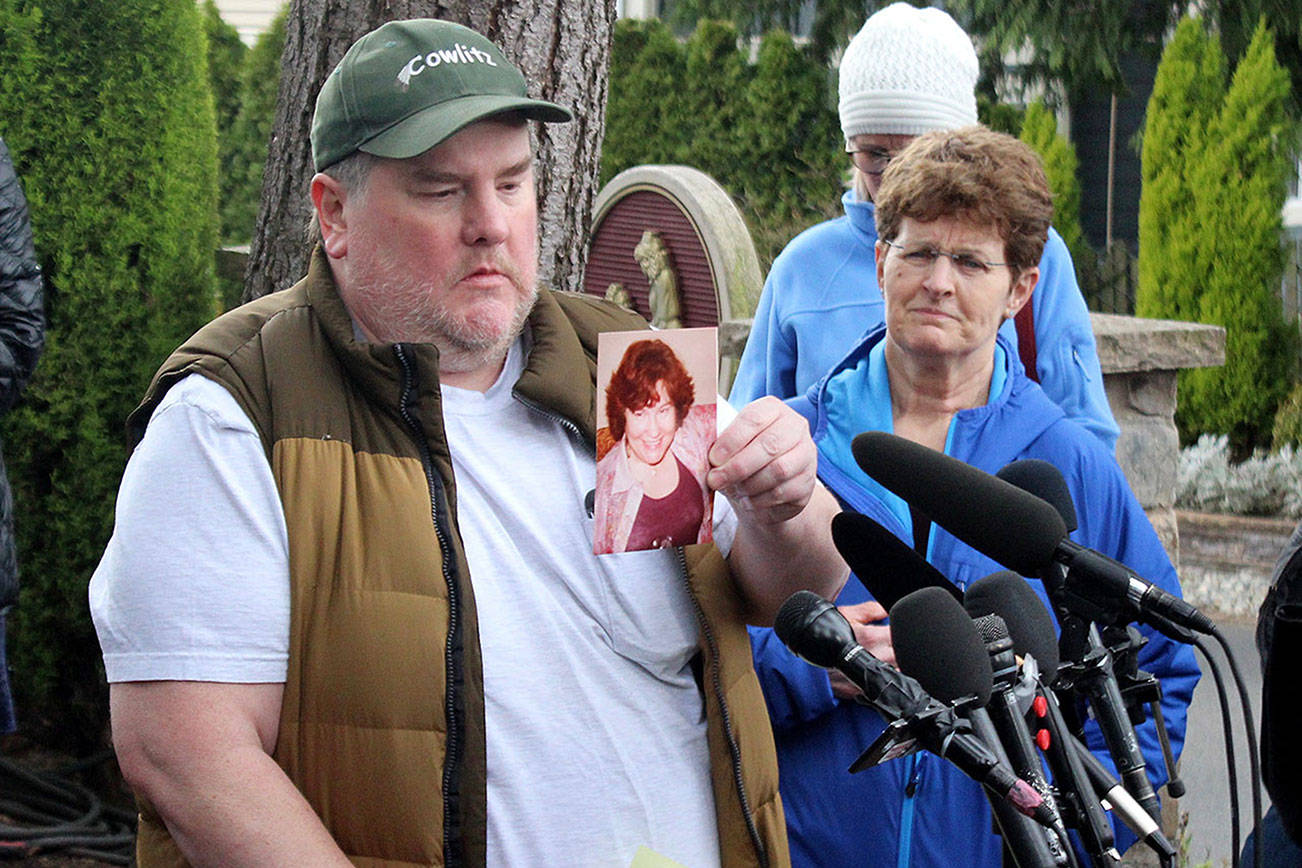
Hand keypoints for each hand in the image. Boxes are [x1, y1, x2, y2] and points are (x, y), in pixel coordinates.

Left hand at [707, 396, 817, 525]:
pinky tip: (747, 500)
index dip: (731, 440)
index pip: (753, 419)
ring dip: (748, 485)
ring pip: (778, 470)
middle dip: (737, 466)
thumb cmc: (743, 457)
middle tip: (715, 480)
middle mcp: (795, 426)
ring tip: (732, 490)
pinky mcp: (808, 482)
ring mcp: (806, 454)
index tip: (713, 459)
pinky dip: (760, 499)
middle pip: (769, 445)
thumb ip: (721, 447)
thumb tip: (710, 462)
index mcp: (773, 409)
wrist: (766, 487)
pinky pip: (783, 492)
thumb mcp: (731, 445)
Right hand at [829, 600, 894, 699]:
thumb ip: (870, 609)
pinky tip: (883, 671)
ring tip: (889, 656)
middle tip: (894, 642)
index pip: (900, 633)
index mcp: (873, 636)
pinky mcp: (866, 687)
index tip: (900, 628)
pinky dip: (889, 678)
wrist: (806, 664)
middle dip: (902, 647)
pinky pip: (886, 684)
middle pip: (903, 653)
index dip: (903, 630)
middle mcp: (876, 656)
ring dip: (898, 663)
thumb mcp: (846, 615)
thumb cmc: (823, 636)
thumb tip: (886, 608)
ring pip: (899, 670)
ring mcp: (872, 673)